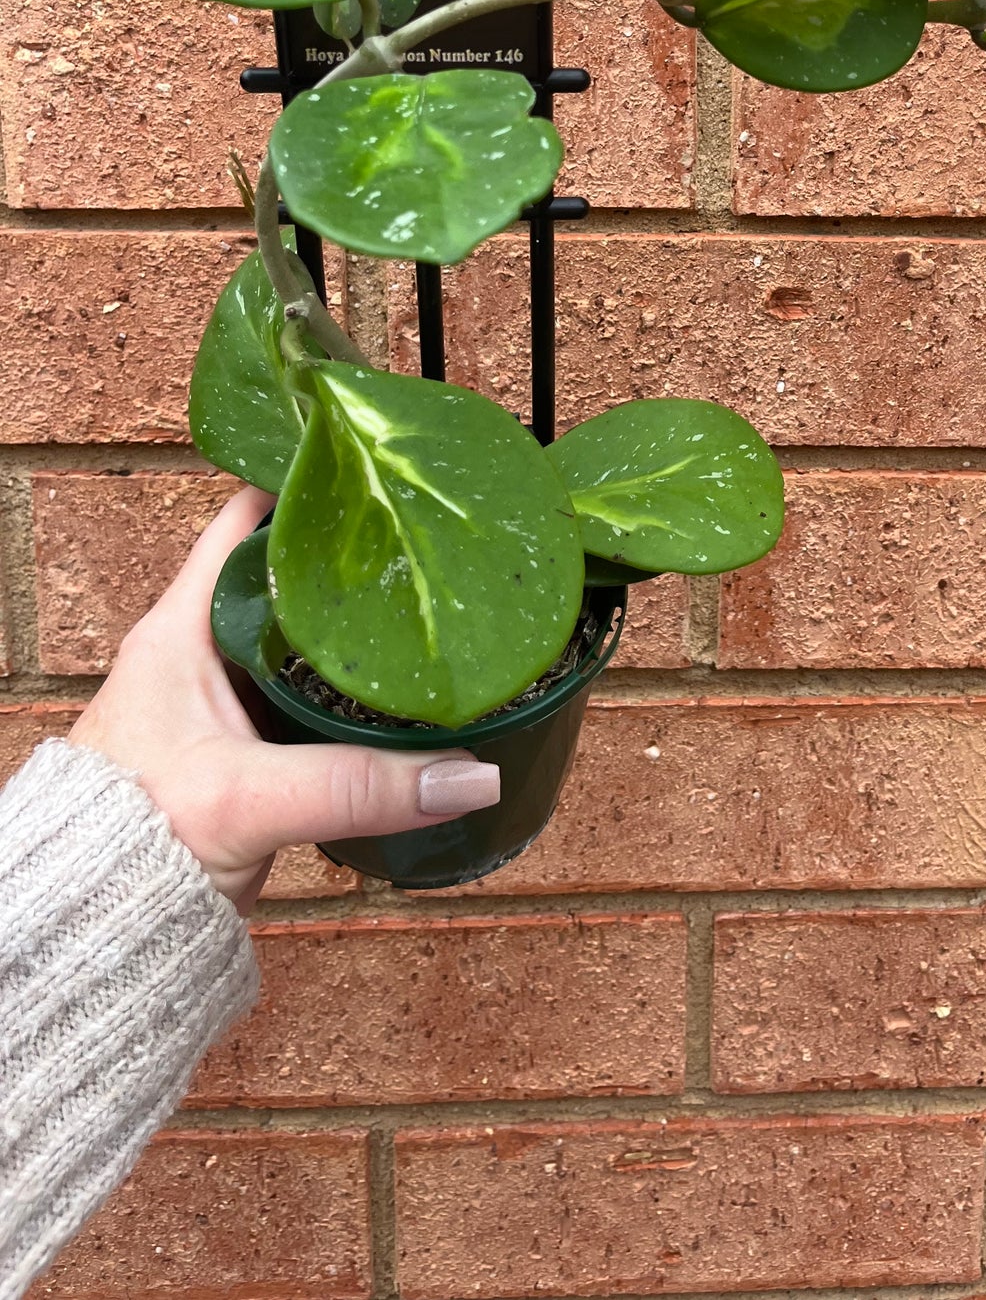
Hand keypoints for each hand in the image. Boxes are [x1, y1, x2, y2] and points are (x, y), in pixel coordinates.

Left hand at [67, 485, 499, 912]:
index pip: (247, 518)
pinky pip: (316, 699)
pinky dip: (358, 693)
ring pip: (309, 641)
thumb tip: (473, 773)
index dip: (307, 485)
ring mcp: (229, 701)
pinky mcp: (252, 749)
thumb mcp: (248, 798)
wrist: (91, 933)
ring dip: (361, 633)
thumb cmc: (129, 845)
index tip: (377, 473)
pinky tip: (407, 698)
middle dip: (357, 561)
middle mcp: (205, 649)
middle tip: (432, 547)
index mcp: (182, 626)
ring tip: (438, 610)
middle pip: (292, 575)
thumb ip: (359, 785)